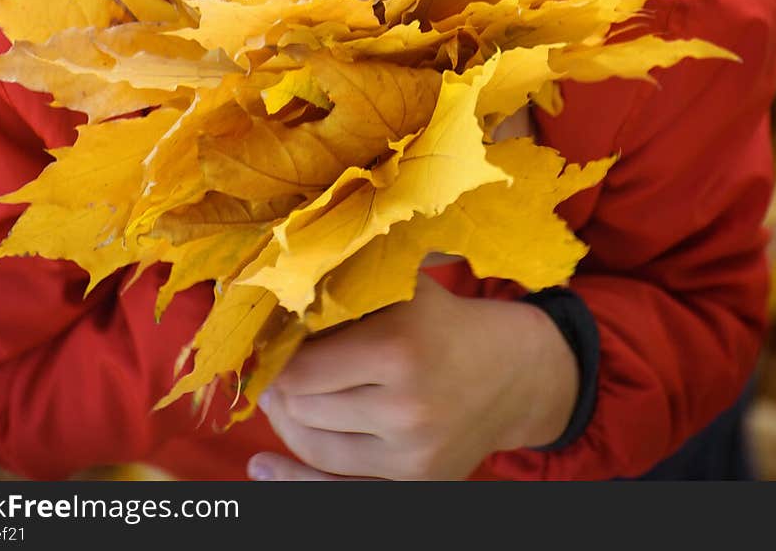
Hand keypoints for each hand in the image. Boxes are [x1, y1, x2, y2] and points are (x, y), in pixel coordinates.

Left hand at [247, 270, 578, 480]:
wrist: (512, 371)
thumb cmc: (442, 318)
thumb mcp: (400, 286)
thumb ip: (344, 289)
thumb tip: (271, 297)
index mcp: (398, 347)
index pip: (301, 368)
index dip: (274, 357)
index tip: (265, 343)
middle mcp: (406, 407)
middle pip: (303, 407)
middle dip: (279, 386)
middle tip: (270, 366)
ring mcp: (412, 453)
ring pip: (313, 446)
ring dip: (288, 420)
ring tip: (281, 397)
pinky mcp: (416, 484)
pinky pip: (338, 488)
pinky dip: (295, 480)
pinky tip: (262, 468)